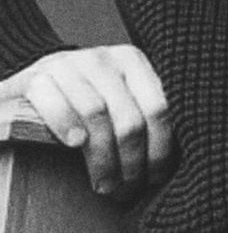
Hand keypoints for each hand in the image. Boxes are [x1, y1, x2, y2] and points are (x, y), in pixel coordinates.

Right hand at [0, 45, 173, 198]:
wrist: (42, 74)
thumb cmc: (90, 92)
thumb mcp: (123, 92)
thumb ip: (144, 111)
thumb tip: (173, 156)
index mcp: (132, 60)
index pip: (157, 108)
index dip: (159, 149)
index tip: (155, 176)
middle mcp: (103, 58)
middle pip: (128, 118)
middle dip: (131, 162)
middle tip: (126, 188)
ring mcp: (69, 64)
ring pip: (95, 114)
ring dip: (102, 158)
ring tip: (104, 183)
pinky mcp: (37, 76)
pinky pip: (55, 102)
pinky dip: (66, 124)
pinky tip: (74, 145)